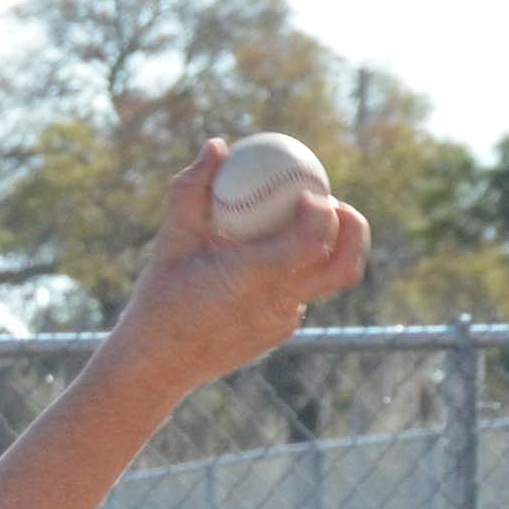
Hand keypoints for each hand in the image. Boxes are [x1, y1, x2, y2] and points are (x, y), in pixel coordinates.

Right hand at [104, 141, 371, 401]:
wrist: (155, 364)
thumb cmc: (159, 298)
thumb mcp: (170, 241)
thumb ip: (191, 191)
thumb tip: (217, 145)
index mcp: (254, 275)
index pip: (314, 238)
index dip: (322, 209)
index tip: (307, 191)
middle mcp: (278, 302)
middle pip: (344, 265)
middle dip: (352, 229)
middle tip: (333, 204)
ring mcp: (282, 323)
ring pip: (327, 282)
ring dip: (327, 250)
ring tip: (306, 228)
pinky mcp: (279, 334)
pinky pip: (301, 296)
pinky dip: (295, 273)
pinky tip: (267, 263)